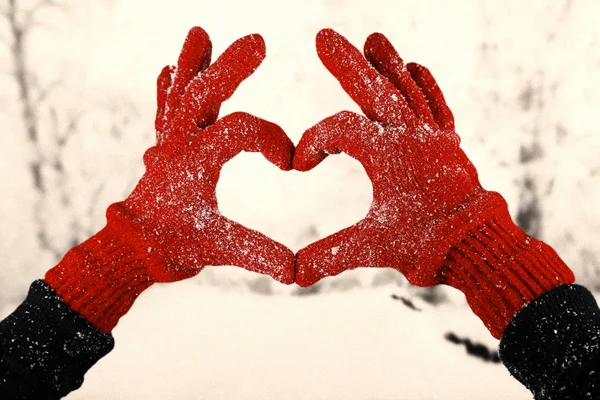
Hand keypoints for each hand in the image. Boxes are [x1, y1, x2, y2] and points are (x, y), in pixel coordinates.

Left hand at [45, 28, 294, 331]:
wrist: (130, 251)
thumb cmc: (171, 248)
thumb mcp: (217, 249)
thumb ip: (257, 253)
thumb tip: (293, 271)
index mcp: (195, 160)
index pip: (241, 131)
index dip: (272, 140)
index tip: (291, 163)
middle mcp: (178, 143)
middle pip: (206, 93)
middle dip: (232, 67)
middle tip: (257, 42)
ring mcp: (168, 142)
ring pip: (180, 93)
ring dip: (191, 63)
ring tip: (198, 34)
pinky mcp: (164, 148)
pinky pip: (165, 110)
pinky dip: (168, 88)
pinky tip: (166, 69)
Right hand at [293, 29, 498, 286]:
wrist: (477, 248)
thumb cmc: (425, 245)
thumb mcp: (371, 248)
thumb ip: (328, 256)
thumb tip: (292, 274)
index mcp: (387, 155)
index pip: (340, 130)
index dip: (313, 141)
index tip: (300, 164)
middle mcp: (411, 137)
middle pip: (374, 90)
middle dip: (346, 64)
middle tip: (324, 36)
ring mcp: (433, 138)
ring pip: (408, 91)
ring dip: (388, 64)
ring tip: (374, 38)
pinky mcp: (448, 146)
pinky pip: (437, 107)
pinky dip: (427, 86)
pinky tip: (418, 66)